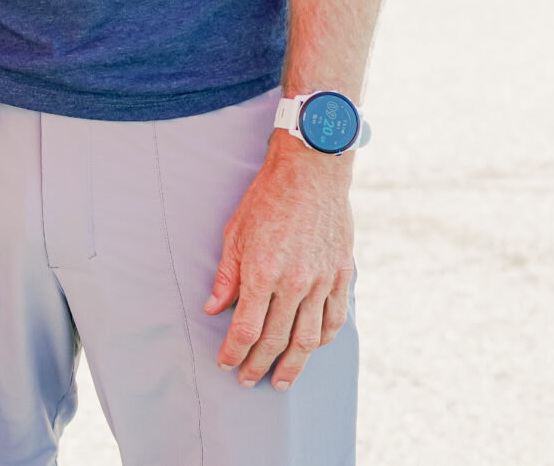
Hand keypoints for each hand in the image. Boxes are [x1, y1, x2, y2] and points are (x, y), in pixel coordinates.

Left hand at [205, 135, 355, 390]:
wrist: (311, 172)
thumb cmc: (267, 198)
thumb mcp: (235, 233)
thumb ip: (227, 276)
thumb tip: (212, 309)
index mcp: (262, 272)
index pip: (245, 329)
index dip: (234, 352)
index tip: (226, 364)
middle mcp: (293, 283)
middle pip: (274, 340)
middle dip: (258, 365)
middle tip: (248, 380)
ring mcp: (321, 281)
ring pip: (308, 339)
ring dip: (293, 365)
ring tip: (281, 381)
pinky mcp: (341, 275)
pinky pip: (334, 319)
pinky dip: (323, 339)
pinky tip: (312, 348)